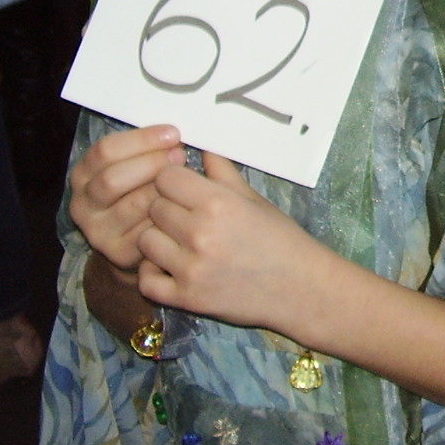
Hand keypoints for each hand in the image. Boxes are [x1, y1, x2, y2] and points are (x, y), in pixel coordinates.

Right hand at [68, 124, 183, 276]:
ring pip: (133, 204)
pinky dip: (166, 215)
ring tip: (184, 179)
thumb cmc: (142, 189)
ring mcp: (97, 230)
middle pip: (113, 178)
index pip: (105, 151)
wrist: (137, 240)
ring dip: (163, 189)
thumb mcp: (136, 164)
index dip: (142, 139)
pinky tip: (180, 206)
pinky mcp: (117, 252)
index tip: (173, 133)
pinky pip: (147, 230)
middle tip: (180, 154)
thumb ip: (147, 146)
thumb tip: (175, 129)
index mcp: (83, 174)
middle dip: (152, 163)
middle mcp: (83, 203)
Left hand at [136, 151, 323, 329]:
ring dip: (157, 239)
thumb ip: (222, 172)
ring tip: (178, 241)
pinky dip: (153, 274)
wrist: (300, 288)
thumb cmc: (281, 239)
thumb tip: (201, 146)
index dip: (173, 180)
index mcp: (218, 203)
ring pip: (144, 241)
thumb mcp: (254, 199)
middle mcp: (200, 234)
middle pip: (153, 207)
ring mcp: (191, 269)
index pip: (165, 178)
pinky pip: (146, 280)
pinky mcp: (186, 298)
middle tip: (185, 215)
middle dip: (166, 207)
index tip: (184, 188)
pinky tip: (171, 267)